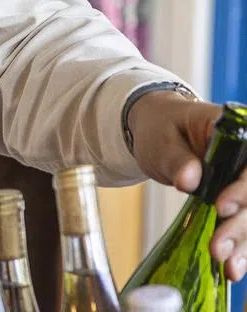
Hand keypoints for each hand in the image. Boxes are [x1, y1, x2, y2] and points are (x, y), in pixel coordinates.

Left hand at [126, 92, 246, 278]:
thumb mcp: (161, 137)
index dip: (243, 190)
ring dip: (244, 244)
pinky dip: (242, 248)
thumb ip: (176, 157)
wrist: (157, 132)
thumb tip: (189, 179)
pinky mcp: (239, 203)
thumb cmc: (161, 127)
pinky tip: (233, 269)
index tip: (221, 208)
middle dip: (241, 226)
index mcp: (239, 134)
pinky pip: (246, 227)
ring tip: (228, 267)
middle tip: (218, 248)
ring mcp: (245, 184)